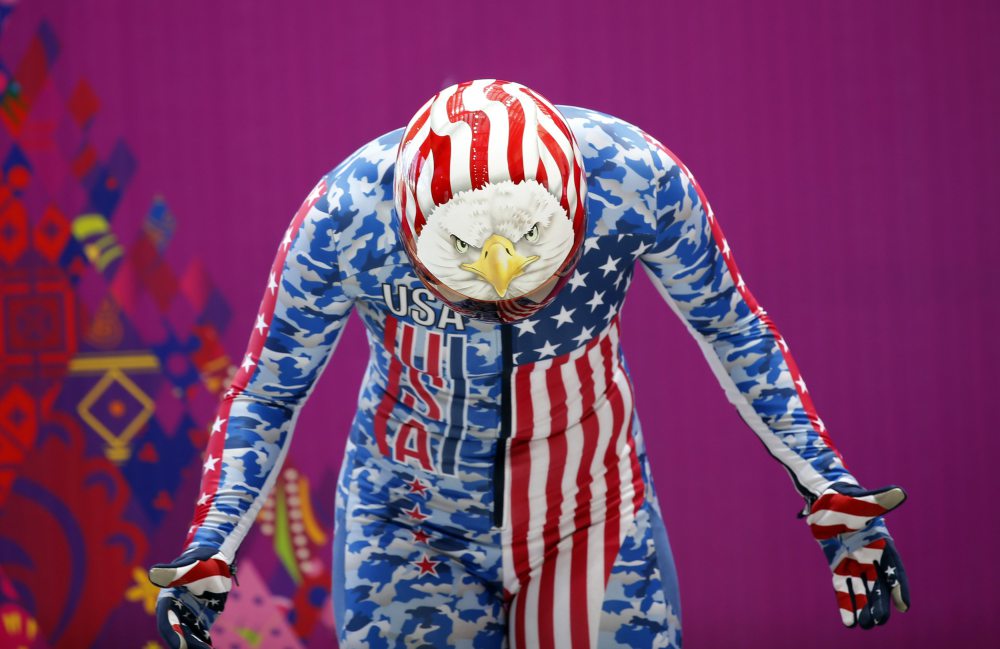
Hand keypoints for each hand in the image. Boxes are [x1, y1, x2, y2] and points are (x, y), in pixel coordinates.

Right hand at [148, 547, 234, 647]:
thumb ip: (173, 572)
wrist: (216, 560)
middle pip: (177, 633)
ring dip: (194, 646)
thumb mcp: (188, 566)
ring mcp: (189, 616)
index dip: (171, 634)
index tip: (179, 646)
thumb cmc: (199, 560)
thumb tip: (154, 573)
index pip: (165, 621)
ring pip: (189, 637)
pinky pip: (201, 635)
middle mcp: (176, 611)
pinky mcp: (201, 619)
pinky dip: (203, 644)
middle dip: (184, 644)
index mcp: (168, 600)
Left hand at [806, 482, 909, 628]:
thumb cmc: (844, 498)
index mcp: (881, 543)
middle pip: (877, 584)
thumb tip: (900, 493)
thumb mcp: (861, 501)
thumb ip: (879, 501)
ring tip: (866, 625)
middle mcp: (870, 555)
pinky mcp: (838, 564)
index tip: (904, 606)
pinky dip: (846, 603)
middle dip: (879, 602)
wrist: (823, 498)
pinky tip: (849, 622)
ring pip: (861, 588)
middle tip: (879, 621)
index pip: (893, 568)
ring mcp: (854, 561)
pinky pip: (843, 586)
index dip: (899, 586)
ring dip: (863, 607)